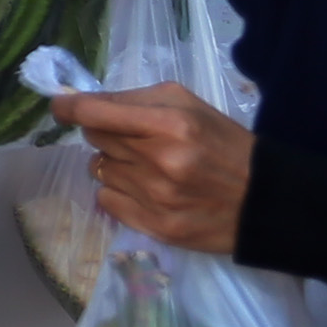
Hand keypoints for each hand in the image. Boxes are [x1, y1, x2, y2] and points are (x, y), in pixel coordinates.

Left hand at [49, 83, 254, 256]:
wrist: (266, 202)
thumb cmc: (225, 145)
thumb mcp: (189, 106)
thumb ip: (135, 100)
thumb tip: (81, 102)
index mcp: (169, 124)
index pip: (95, 112)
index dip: (69, 108)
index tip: (60, 107)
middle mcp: (158, 161)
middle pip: (95, 139)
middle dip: (107, 134)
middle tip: (136, 139)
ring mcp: (155, 198)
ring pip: (100, 169)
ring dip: (116, 164)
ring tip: (149, 167)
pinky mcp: (155, 227)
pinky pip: (107, 200)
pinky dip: (118, 192)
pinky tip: (147, 190)